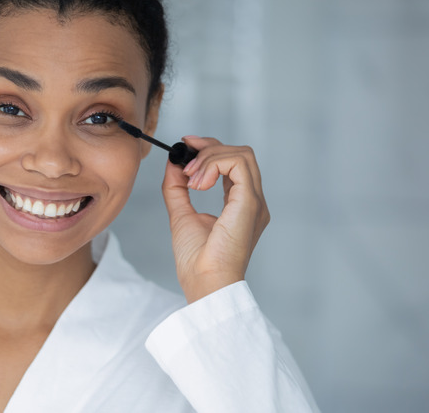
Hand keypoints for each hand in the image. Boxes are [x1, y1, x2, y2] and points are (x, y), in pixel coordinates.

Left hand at [162, 136, 269, 302]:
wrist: (204, 282)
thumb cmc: (196, 260)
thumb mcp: (181, 214)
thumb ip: (177, 188)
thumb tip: (173, 162)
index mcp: (240, 204)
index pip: (233, 163)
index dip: (210, 149)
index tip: (186, 146)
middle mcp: (252, 200)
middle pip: (240, 153)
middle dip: (209, 148)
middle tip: (185, 162)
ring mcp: (254, 201)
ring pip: (241, 154)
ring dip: (210, 158)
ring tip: (191, 179)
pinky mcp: (250, 203)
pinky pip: (238, 164)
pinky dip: (214, 165)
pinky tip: (198, 183)